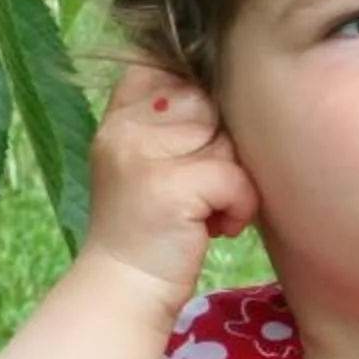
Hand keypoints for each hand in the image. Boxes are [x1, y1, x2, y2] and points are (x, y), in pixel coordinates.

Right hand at [83, 61, 260, 308]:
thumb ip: (175, 120)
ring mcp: (142, 156)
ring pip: (227, 140)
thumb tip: (233, 79)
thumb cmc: (150, 227)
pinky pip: (234, 176)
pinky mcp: (169, 187)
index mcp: (119, 117)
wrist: (124, 290)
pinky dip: (239, 207)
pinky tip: (215, 228)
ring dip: (231, 180)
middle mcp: (124, 129)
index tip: (190, 145)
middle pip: (210, 105)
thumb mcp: (148, 160)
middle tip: (197, 188)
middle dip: (219, 148)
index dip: (195, 102)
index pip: (170, 68)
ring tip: (205, 210)